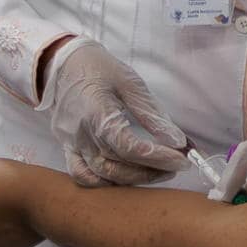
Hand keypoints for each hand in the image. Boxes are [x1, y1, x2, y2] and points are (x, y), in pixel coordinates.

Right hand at [40, 38, 188, 187]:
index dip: (158, 157)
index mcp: (96, 114)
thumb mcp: (131, 84)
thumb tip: (178, 141)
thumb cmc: (99, 69)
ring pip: (101, 175)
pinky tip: (127, 177)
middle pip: (116, 167)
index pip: (129, 147)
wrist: (63, 63)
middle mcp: (80, 134)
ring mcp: (71, 143)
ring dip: (133, 179)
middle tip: (176, 166)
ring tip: (159, 170)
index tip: (183, 159)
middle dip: (151, 171)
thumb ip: (153, 115)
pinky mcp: (67, 147)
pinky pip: (82, 174)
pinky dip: (105, 182)